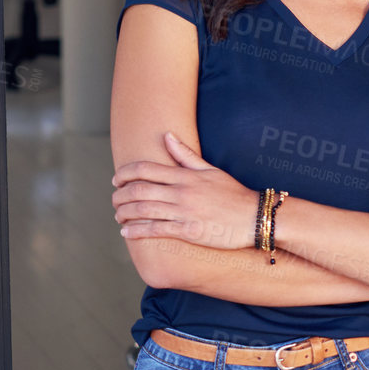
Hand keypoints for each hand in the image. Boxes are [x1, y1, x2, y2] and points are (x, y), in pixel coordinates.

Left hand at [113, 132, 260, 249]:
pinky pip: (156, 229)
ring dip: (124, 213)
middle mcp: (181, 192)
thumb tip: (167, 136)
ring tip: (118, 216)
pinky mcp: (188, 231)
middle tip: (114, 200)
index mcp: (184, 176)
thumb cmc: (233, 194)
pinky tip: (127, 233)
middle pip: (138, 190)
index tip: (116, 180)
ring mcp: (184, 212)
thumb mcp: (210, 170)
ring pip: (143, 209)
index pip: (145, 169)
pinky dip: (137, 231)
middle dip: (120, 195)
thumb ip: (186, 155)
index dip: (124, 173)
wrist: (254, 217)